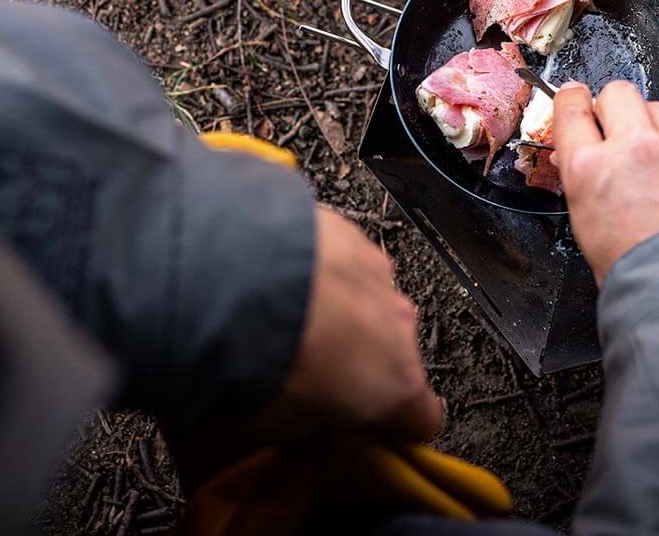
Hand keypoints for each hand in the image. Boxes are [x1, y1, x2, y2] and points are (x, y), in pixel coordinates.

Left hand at [281, 207, 443, 440]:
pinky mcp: (345, 232)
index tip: (365, 425)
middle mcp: (396, 323)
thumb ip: (310, 421)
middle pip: (391, 352)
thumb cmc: (261, 355)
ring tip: (283, 317)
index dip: (394, 425)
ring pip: (366, 300)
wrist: (236, 278)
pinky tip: (274, 279)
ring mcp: (374, 272)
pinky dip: (316, 269)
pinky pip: (339, 259)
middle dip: (356, 360)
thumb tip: (300, 413)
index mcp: (395, 382)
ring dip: (336, 310)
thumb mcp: (280, 425)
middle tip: (306, 368)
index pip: (422, 418)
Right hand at [551, 81, 658, 285]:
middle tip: (625, 133)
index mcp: (589, 168)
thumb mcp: (587, 224)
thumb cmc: (641, 272)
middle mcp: (632, 148)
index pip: (571, 107)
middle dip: (618, 109)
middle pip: (618, 94)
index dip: (574, 99)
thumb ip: (584, 180)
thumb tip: (583, 157)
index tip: (578, 97)